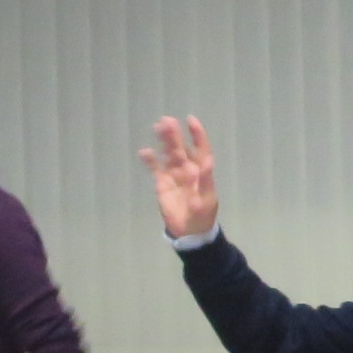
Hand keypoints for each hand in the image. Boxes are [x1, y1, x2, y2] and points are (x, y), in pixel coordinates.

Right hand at [140, 116, 219, 241]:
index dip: (197, 134)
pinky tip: (145, 152)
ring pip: (168, 154)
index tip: (190, 120)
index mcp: (201, 171)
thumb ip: (206, 179)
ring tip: (157, 127)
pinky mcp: (162, 184)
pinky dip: (150, 160)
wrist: (189, 232)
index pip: (200, 148)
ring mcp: (173, 175)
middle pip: (181, 148)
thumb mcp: (207, 199)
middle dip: (174, 134)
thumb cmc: (202, 216)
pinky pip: (155, 168)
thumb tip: (207, 160)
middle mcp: (187, 169)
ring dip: (164, 141)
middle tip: (166, 120)